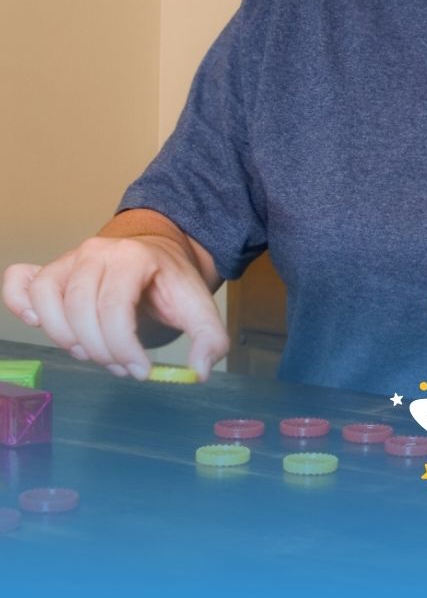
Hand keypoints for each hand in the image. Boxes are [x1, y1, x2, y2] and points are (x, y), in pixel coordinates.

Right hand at [3, 228, 227, 380]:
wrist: (157, 255)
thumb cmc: (170, 283)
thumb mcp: (198, 306)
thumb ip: (209, 337)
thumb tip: (200, 371)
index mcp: (134, 257)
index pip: (113, 307)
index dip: (123, 347)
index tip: (142, 370)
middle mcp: (96, 252)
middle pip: (79, 309)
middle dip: (100, 349)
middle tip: (123, 366)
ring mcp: (69, 260)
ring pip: (47, 301)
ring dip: (66, 337)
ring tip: (94, 351)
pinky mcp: (50, 271)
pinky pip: (20, 283)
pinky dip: (21, 305)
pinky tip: (41, 324)